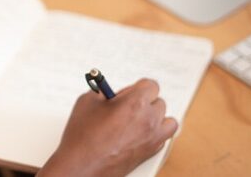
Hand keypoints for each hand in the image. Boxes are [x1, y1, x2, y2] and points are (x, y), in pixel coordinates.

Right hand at [38, 78, 177, 176]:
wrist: (81, 165)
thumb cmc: (83, 137)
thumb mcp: (88, 101)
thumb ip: (103, 91)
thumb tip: (109, 91)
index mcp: (135, 103)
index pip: (151, 85)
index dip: (138, 87)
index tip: (129, 91)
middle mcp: (148, 120)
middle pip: (159, 102)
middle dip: (144, 102)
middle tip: (127, 106)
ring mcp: (152, 138)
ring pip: (168, 121)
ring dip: (157, 118)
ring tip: (140, 119)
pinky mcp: (150, 152)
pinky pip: (163, 138)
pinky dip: (156, 133)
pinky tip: (140, 133)